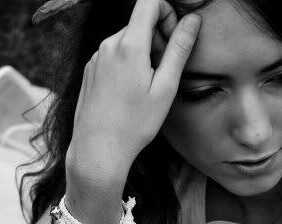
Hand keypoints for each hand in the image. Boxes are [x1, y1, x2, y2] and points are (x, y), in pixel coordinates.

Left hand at [66, 0, 200, 185]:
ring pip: (126, 40)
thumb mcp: (165, 89)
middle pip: (139, 22)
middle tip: (163, 73)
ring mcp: (96, 57)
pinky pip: (113, 56)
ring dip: (142, 54)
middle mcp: (108, 45)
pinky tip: (128, 94)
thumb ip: (179, 50)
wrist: (97, 150)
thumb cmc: (134, 125)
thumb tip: (191, 21)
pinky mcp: (89, 70)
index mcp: (129, 45)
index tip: (172, 40)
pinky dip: (126, 65)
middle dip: (156, 38)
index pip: (150, 1)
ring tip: (145, 88)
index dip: (167, 12)